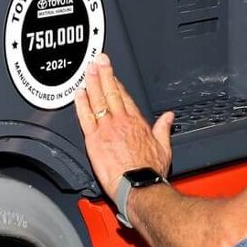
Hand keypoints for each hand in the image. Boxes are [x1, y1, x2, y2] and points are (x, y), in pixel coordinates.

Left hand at [74, 54, 173, 197]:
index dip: (116, 82)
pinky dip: (81, 104)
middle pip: (110, 92)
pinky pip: (85, 117)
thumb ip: (163, 129)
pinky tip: (78, 93)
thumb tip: (168, 117)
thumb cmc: (150, 171)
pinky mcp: (94, 140)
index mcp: (137, 122)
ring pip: (98, 99)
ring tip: (88, 69)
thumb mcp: (164, 147)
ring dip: (92, 82)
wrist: (138, 186)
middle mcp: (121, 122)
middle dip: (104, 73)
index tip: (111, 73)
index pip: (124, 97)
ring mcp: (106, 129)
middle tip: (98, 60)